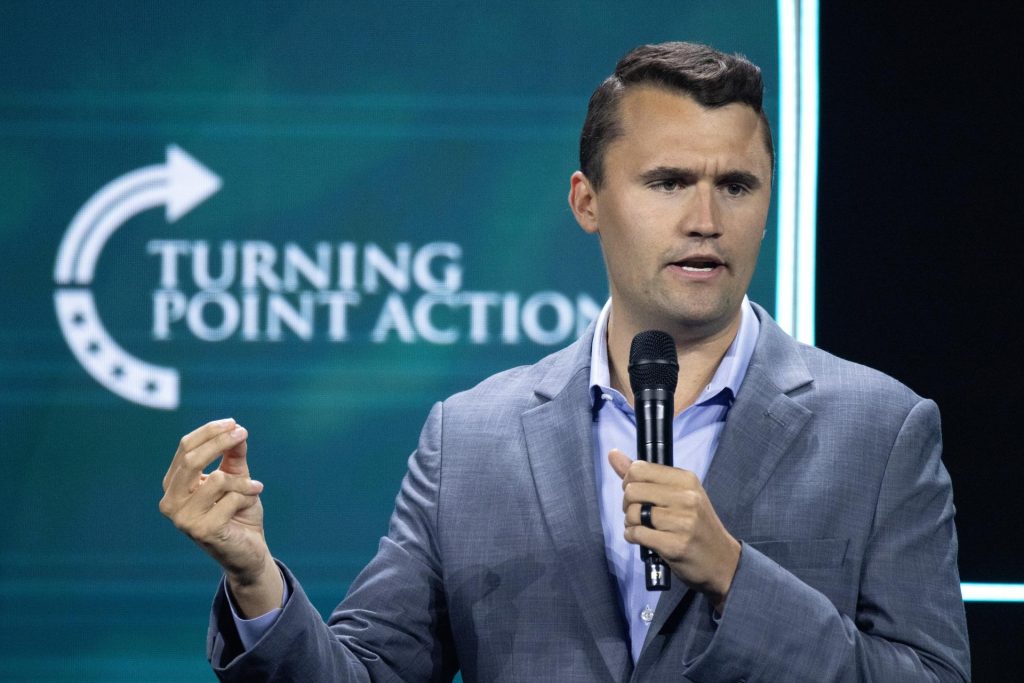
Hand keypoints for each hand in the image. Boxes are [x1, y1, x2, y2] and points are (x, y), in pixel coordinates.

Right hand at [159, 418, 282, 616]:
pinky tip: (250, 505)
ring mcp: (182, 518)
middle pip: (192, 459)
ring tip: (254, 489)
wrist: (249, 550)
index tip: (235, 424)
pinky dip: (247, 496)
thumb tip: (236, 429)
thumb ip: (233, 455)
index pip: (185, 447)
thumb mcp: (236, 477)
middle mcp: (170, 501)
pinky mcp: (200, 530)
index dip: (210, 431)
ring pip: (217, 480)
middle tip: (242, 434)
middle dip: (220, 442)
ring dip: (242, 481)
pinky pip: (230, 499)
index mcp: (174, 484)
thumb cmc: (238, 512)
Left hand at [609, 449, 739, 612]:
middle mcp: (686, 497)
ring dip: (630, 523)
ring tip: (643, 527)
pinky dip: (632, 537)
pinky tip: (643, 539)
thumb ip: (644, 474)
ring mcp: (682, 522)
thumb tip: (613, 454)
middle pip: (632, 490)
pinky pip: (636, 534)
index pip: (639, 469)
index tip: (638, 494)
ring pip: (632, 513)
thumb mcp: (678, 493)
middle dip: (628, 504)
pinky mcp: (675, 545)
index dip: (629, 482)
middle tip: (640, 513)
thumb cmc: (695, 525)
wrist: (722, 561)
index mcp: (687, 479)